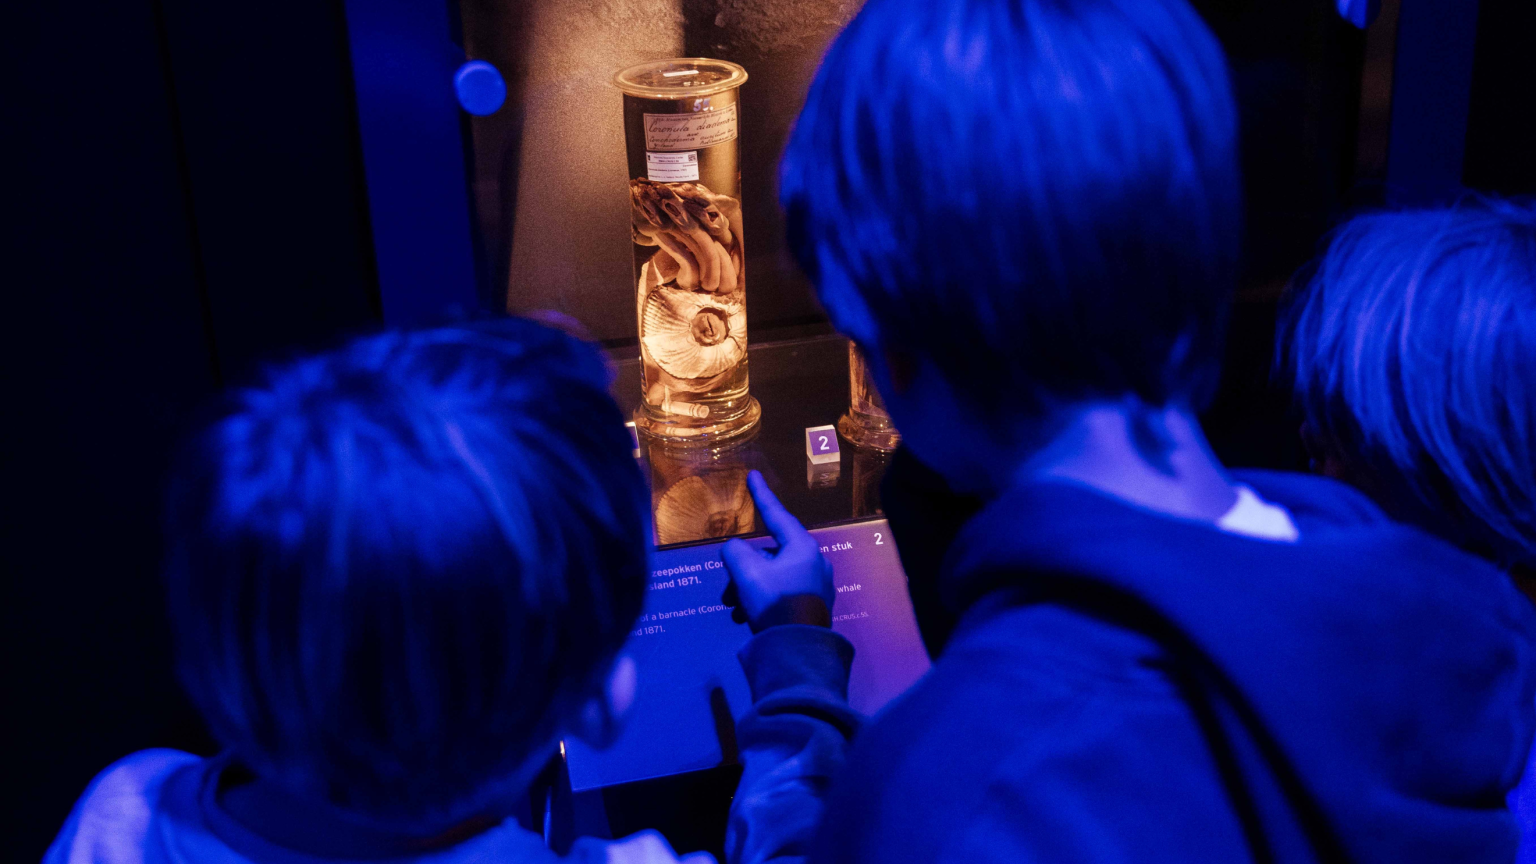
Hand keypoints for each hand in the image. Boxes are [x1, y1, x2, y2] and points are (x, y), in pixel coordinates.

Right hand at [721, 471, 834, 629]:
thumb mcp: (746, 572)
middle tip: (727, 587)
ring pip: (772, 577)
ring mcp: (817, 586)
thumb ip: (734, 552)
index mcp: (802, 548)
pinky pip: (781, 595)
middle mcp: (814, 563)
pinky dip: (761, 601)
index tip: (753, 475)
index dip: (762, 495)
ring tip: (734, 609)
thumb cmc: (774, 602)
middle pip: (770, 554)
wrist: (798, 650)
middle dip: (743, 569)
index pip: (777, 515)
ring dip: (748, 589)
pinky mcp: (813, 608)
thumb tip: (735, 551)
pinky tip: (746, 619)